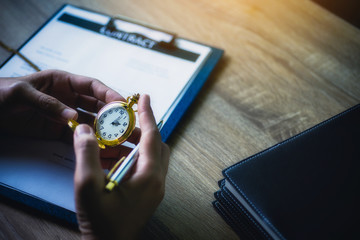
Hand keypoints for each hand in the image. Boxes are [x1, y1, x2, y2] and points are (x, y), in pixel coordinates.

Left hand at [0, 69, 123, 138]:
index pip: (92, 86)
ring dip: (106, 131)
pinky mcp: (58, 132)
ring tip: (121, 141)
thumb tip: (73, 117)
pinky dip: (89, 143)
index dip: (109, 94)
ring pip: (91, 123)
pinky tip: (101, 150)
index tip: (122, 105)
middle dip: (114, 115)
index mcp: (63, 82)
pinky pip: (77, 137)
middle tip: (129, 126)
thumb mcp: (21, 93)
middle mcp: (69, 98)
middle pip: (97, 106)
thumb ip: (47, 103)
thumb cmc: (0, 93)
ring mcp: (65, 116)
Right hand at [73, 94, 169, 239]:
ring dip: (136, 144)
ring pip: (153, 156)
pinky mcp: (149, 195)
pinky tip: (113, 160)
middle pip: (156, 144)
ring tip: (114, 140)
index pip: (152, 136)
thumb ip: (86, 154)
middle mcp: (158, 181)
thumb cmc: (101, 223)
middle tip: (123, 120)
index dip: (147, 114)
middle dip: (141, 128)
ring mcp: (155, 189)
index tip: (144, 96)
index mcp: (149, 176)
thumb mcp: (87, 186)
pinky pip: (147, 168)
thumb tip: (84, 130)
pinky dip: (134, 158)